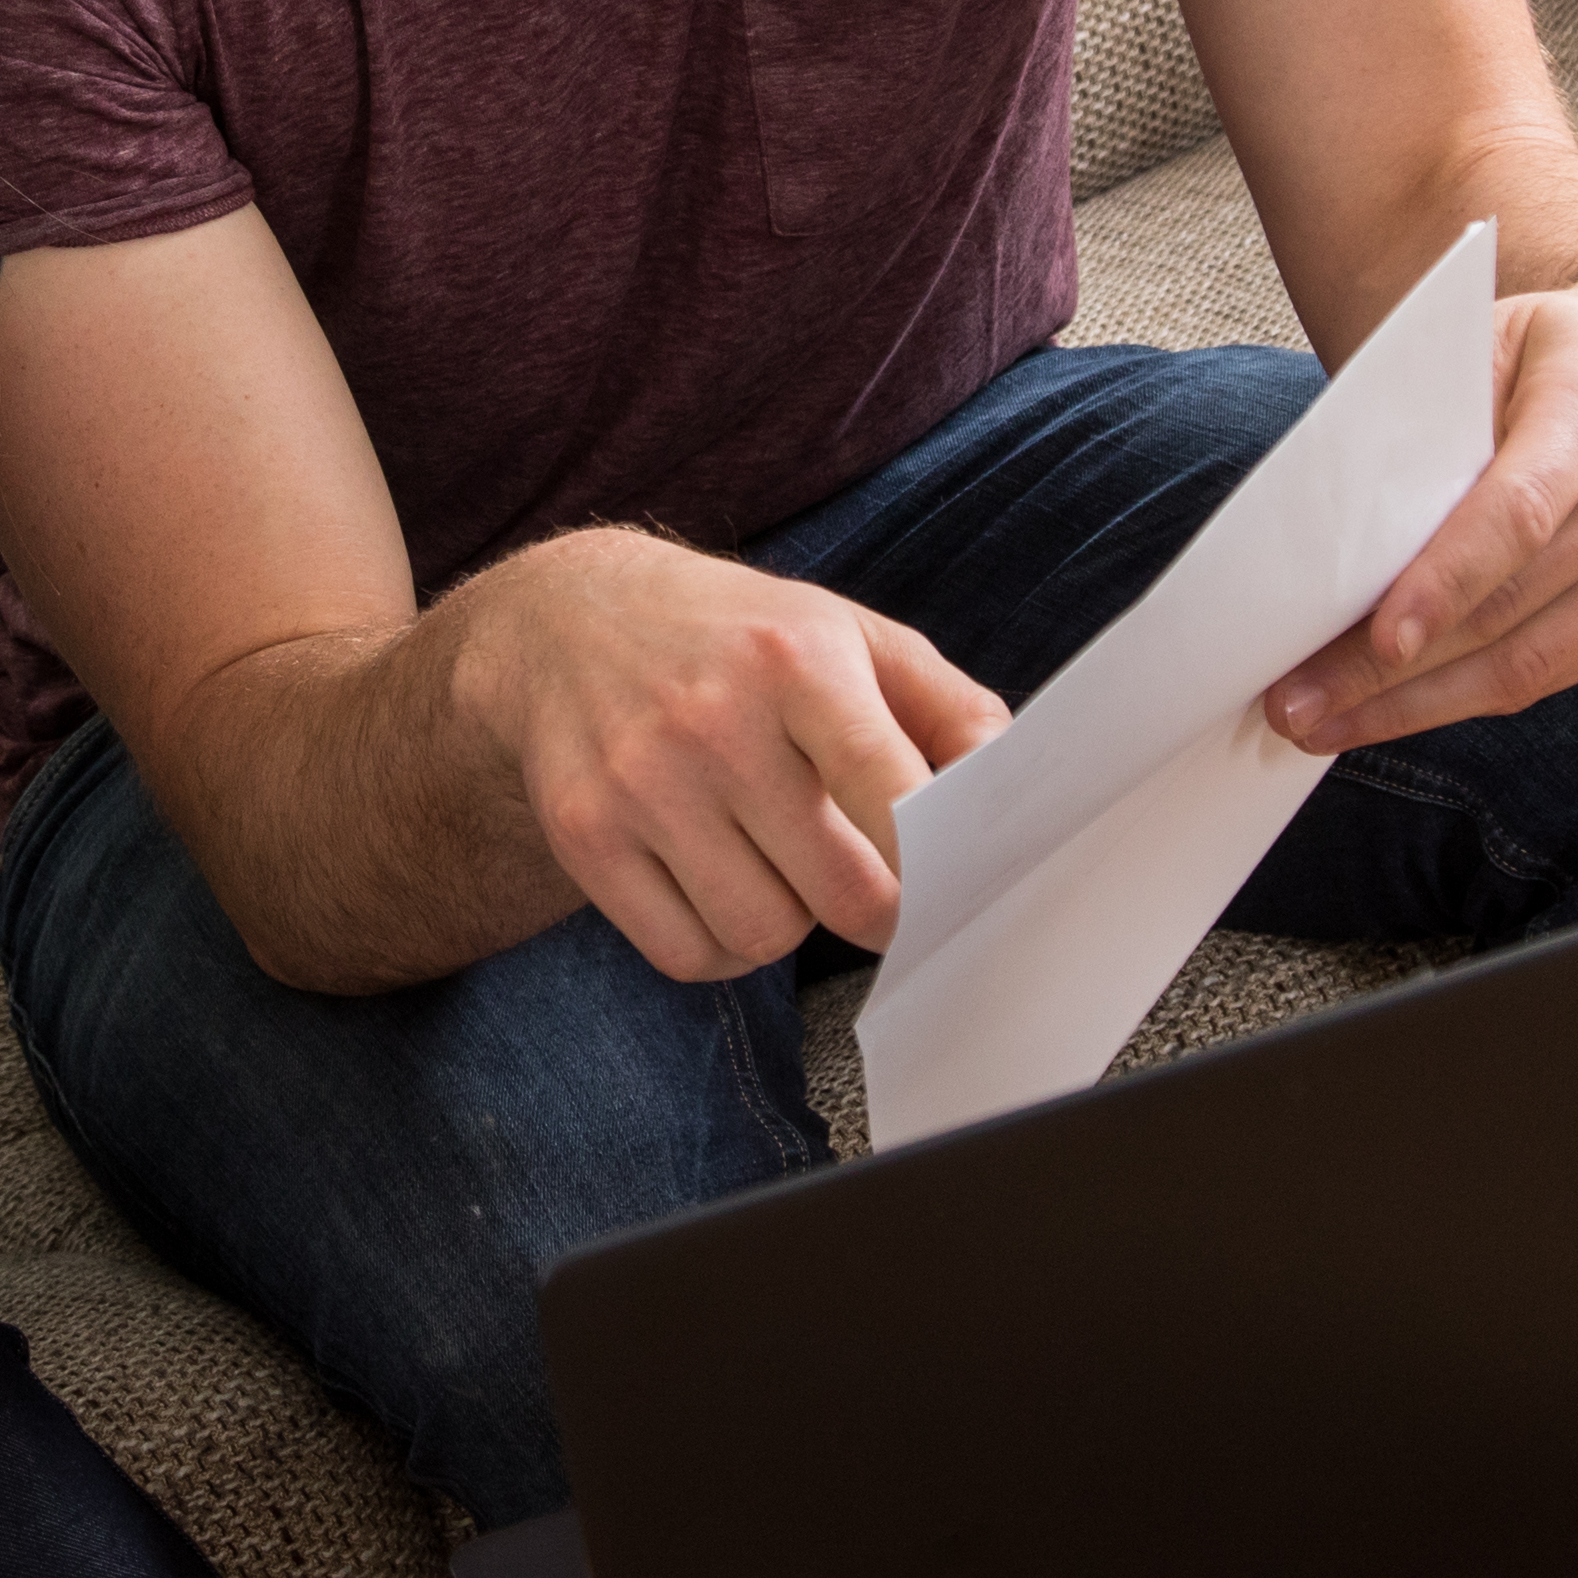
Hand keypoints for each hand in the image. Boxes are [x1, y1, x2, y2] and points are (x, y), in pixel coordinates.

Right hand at [448, 536, 1007, 982]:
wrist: (561, 622)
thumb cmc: (739, 638)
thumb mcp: (851, 635)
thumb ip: (949, 709)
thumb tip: (1016, 789)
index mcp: (797, 658)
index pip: (891, 792)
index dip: (936, 861)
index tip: (951, 881)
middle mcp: (712, 718)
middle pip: (842, 893)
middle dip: (877, 910)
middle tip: (873, 886)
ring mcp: (639, 782)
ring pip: (763, 935)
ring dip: (790, 921)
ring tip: (778, 862)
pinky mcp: (585, 834)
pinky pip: (687, 955)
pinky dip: (722, 947)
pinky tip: (722, 886)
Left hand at [1263, 253, 1577, 757]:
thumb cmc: (1560, 354)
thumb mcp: (1490, 342)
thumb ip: (1429, 423)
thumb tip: (1342, 534)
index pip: (1518, 514)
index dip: (1447, 583)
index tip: (1381, 640)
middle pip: (1509, 608)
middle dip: (1392, 671)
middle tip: (1296, 703)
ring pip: (1528, 665)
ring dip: (1417, 707)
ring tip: (1326, 724)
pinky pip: (1551, 674)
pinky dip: (1467, 697)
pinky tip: (1398, 708)